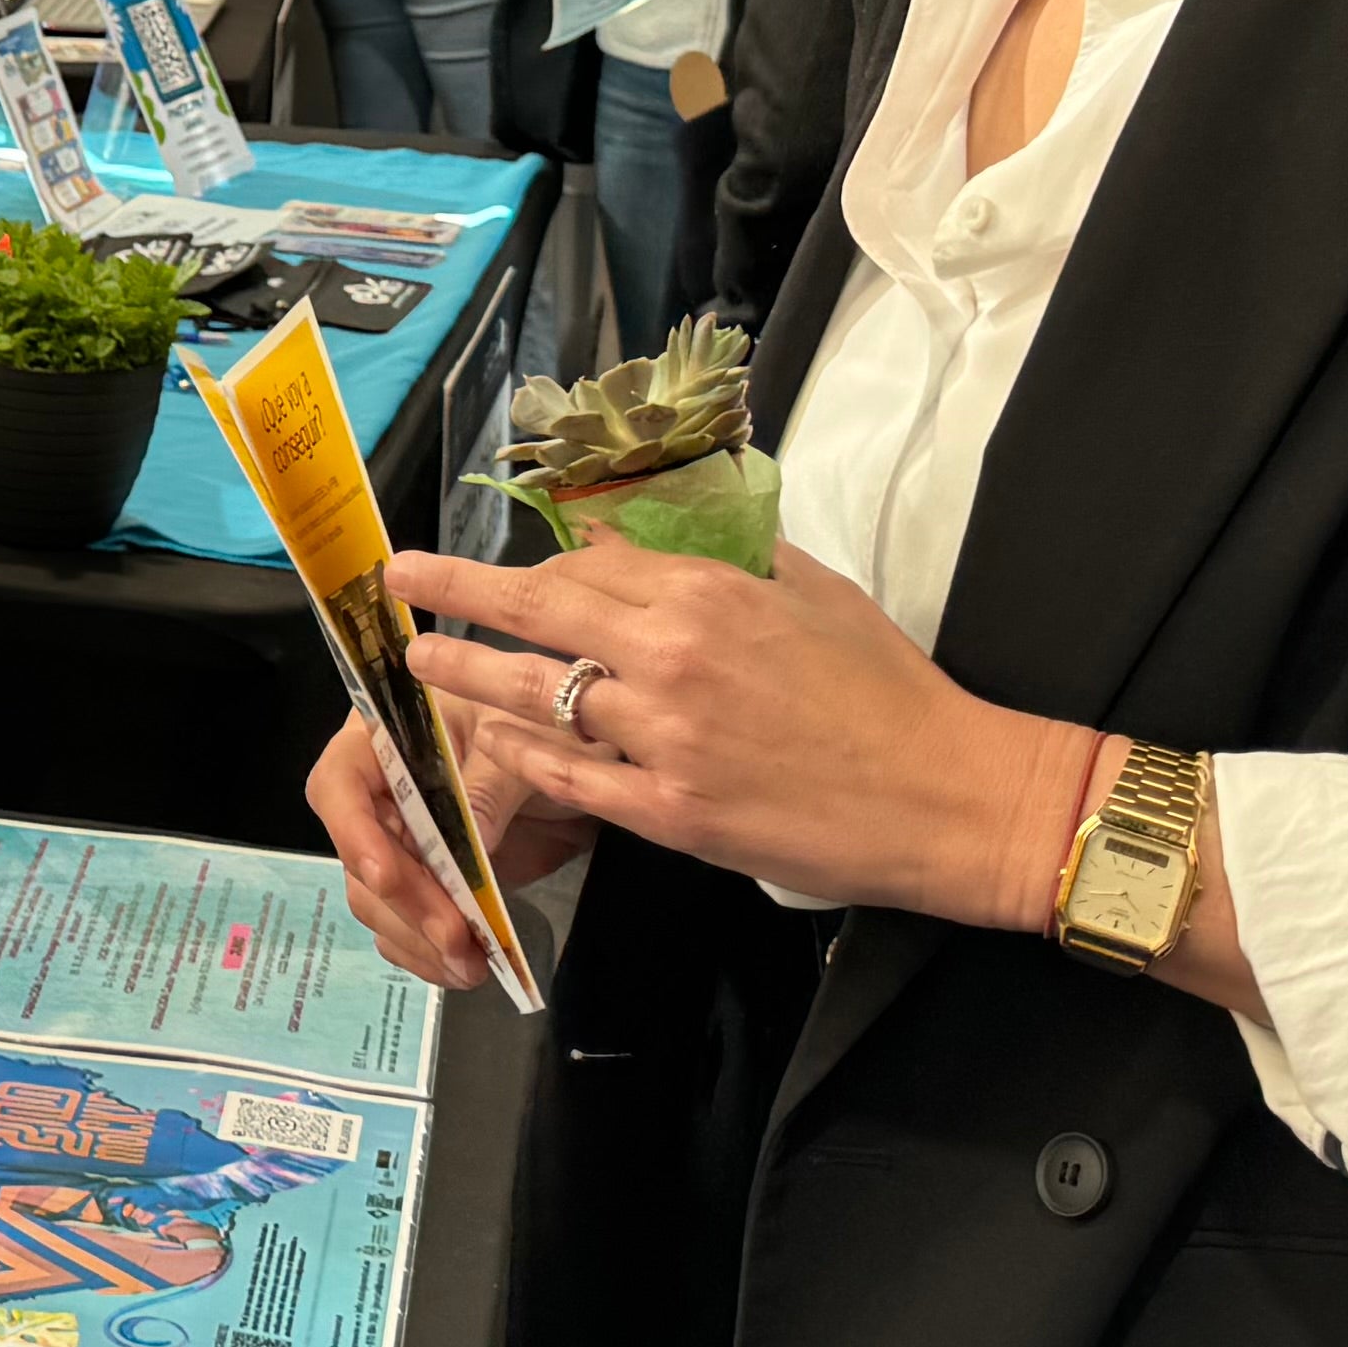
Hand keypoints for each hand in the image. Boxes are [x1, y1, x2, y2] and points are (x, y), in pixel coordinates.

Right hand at [307, 706, 594, 993]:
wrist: (589, 753)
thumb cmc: (547, 720)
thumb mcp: (526, 736)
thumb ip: (492, 787)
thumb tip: (471, 848)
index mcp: (384, 737)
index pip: (339, 784)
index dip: (353, 831)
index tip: (385, 876)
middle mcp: (381, 794)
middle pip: (360, 857)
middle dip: (404, 903)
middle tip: (455, 939)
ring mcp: (404, 843)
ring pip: (378, 901)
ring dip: (415, 939)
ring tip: (468, 967)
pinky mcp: (431, 882)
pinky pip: (406, 925)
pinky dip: (425, 952)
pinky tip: (461, 970)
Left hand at [386, 536, 1081, 930]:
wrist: (948, 795)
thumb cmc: (886, 691)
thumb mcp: (809, 591)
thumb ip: (721, 557)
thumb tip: (641, 532)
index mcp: (708, 596)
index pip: (583, 565)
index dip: (522, 559)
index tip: (478, 552)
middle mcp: (672, 660)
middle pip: (538, 615)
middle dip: (457, 593)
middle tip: (399, 581)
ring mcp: (665, 741)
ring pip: (536, 698)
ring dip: (466, 676)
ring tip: (419, 663)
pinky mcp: (672, 814)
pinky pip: (571, 778)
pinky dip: (523, 757)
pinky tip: (490, 743)